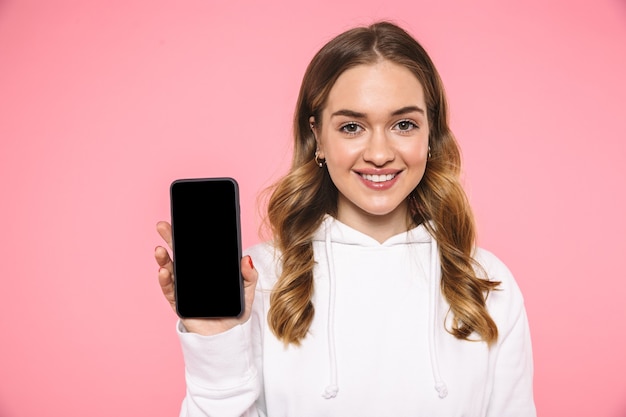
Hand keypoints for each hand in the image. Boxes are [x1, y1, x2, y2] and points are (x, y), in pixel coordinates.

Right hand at [154, 221, 257, 335]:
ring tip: (160, 251)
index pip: (198, 249)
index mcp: (208, 270)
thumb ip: (249, 276)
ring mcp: (185, 289)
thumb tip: (246, 259)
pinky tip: (163, 271)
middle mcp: (194, 277)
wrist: (228, 338)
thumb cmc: (236, 313)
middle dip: (171, 239)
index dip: (191, 235)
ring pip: (171, 270)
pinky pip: (170, 290)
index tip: (185, 221)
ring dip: (164, 259)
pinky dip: (165, 280)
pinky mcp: (179, 304)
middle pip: (180, 254)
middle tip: (162, 225)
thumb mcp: (247, 291)